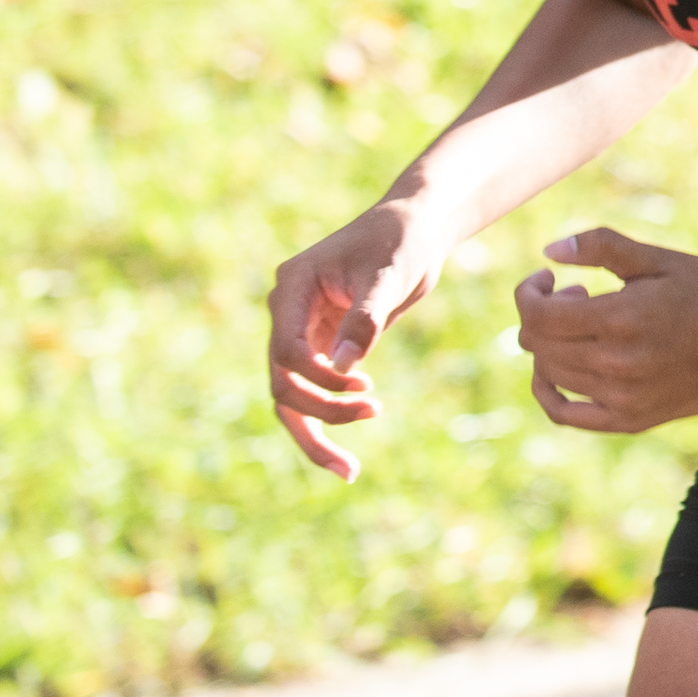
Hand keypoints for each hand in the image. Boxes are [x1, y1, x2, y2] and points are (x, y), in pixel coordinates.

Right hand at [267, 203, 449, 480]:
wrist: (416, 227)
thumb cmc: (403, 241)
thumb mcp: (390, 274)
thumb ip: (365, 318)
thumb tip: (344, 370)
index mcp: (293, 288)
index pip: (287, 350)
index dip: (319, 380)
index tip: (363, 386)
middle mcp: (288, 311)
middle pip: (281, 382)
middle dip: (317, 415)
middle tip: (370, 420)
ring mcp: (300, 329)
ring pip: (290, 395)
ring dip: (316, 429)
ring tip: (348, 469)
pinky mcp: (321, 343)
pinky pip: (313, 388)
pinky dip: (327, 415)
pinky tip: (352, 437)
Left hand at [514, 227, 697, 434]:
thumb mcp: (657, 259)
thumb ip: (602, 247)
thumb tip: (550, 251)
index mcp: (619, 320)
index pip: (539, 316)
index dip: (528, 294)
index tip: (545, 279)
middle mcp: (614, 364)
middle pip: (539, 344)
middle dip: (542, 313)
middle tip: (576, 296)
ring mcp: (620, 397)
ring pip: (549, 373)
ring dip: (549, 343)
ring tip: (583, 325)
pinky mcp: (628, 419)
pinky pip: (565, 413)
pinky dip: (546, 392)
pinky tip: (549, 372)